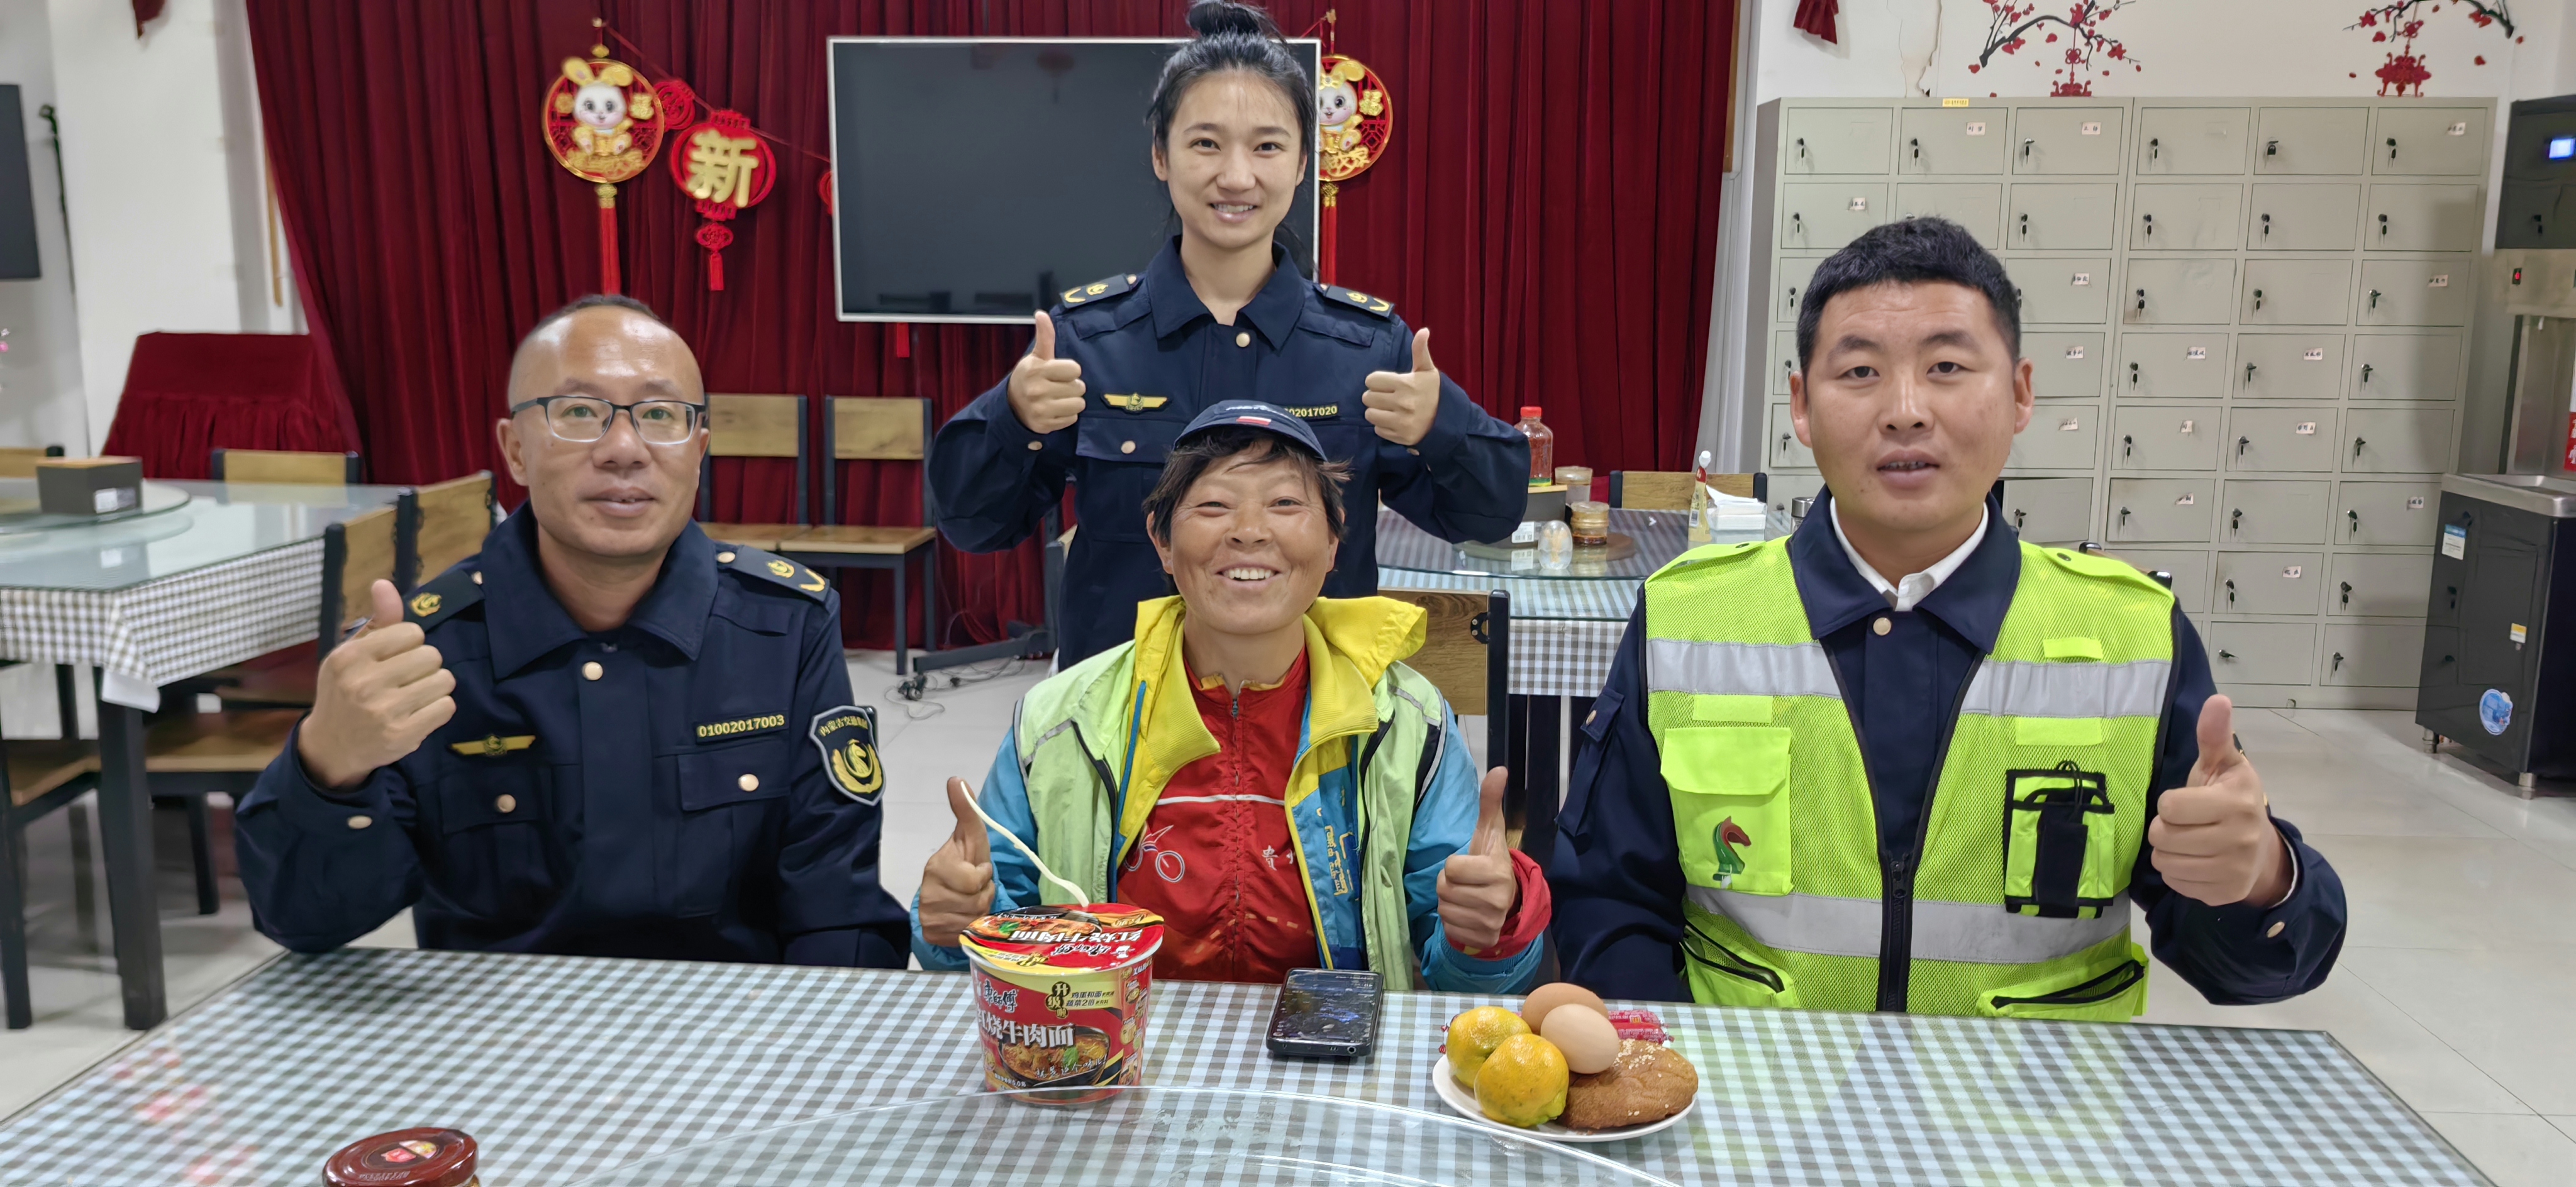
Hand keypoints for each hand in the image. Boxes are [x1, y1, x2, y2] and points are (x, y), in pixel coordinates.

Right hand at [296, 580, 456, 789]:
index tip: (395, 657)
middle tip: (406, 678)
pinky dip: (438, 708)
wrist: (332, 745)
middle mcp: (364, 684)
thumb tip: (384, 584)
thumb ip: (378, 621)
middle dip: (425, 665)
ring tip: (413, 695)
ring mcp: (384, 712)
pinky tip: (418, 712)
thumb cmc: (346, 691)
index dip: (410, 643)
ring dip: (435, 686)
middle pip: (432, 655)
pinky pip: (446, 707)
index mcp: (350, 658)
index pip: (412, 632)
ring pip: (444, 680)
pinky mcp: (403, 736)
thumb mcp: (353, 653)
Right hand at [918, 777, 996, 947]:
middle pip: (979, 900)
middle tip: (974, 888)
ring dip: (980, 911)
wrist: (942, 900)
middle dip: (984, 894)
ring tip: (969, 901)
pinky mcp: (933, 935)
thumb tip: (956, 779)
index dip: (982, 875)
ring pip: (976, 918)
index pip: (977, 878)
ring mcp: (930, 917)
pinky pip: (967, 934)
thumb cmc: (962, 865)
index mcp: (937, 866)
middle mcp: (930, 893)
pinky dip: (970, 927)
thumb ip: (966, 811)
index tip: (975, 869)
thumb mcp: (968, 837)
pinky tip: (962, 918)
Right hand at [1005, 311, 1085, 434]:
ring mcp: (1041, 410)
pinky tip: (1055, 409)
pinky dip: (1067, 415)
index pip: (1075, 369)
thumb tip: (1042, 313)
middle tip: (1059, 386)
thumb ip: (1044, 337)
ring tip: (1059, 398)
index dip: (1070, 370)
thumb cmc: (1029, 377)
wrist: (1011, 405)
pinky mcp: (1045, 425)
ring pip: (1078, 404)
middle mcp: (1038, 391)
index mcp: (1037, 370)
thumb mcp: (1036, 356)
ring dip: (1072, 401)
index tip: (1060, 372)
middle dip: (1072, 386)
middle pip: (1079, 388)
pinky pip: (1072, 419)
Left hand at [1361, 328, 1440, 447]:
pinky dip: (1384, 426)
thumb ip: (1420, 350)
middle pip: (1367, 398)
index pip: (1371, 380)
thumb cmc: (1434, 391)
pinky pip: (1378, 430)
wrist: (1448, 420)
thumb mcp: (1427, 370)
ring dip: (1377, 412)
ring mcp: (1401, 422)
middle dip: (1375, 396)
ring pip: (1370, 414)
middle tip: (1388, 397)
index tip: (1387, 384)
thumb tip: (1423, 331)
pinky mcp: (1400, 437)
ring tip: (1389, 409)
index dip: (1377, 381)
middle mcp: (1403, 403)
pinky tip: (1395, 421)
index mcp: (1406, 384)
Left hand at [1437, 767, 1519, 952]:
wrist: (1508, 899)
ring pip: (1444, 909)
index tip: (1470, 865)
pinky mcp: (1484, 939)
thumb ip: (1490, 802)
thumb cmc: (1490, 862)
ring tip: (1468, 896)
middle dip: (1449, 884)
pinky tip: (1468, 913)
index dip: (1454, 865)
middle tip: (1467, 882)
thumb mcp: (1490, 832)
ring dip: (1450, 902)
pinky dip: (1453, 921)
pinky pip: (1450, 928)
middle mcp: (1497, 899)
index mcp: (1497, 870)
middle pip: (1444, 889)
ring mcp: (1491, 922)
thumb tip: (1498, 769)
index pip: (1450, 868)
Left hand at [2149, 696, 2290, 906]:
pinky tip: (2197, 861)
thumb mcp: (2224, 765)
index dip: (2171, 803)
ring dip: (2169, 851)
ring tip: (2190, 841)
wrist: (2262, 850)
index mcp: (2236, 803)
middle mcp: (2239, 840)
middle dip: (2167, 827)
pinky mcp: (2224, 894)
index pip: (2170, 807)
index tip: (2188, 801)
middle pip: (2163, 837)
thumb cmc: (2232, 800)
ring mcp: (2233, 871)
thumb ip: (2214, 735)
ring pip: (2165, 862)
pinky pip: (2176, 883)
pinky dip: (2179, 873)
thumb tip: (2218, 699)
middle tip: (2186, 823)